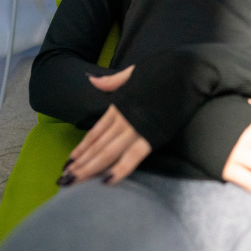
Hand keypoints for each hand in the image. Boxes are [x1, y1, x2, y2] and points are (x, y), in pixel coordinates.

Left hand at [58, 66, 150, 185]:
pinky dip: (121, 168)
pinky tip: (107, 181)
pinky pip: (134, 155)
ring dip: (91, 167)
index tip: (69, 161)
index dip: (82, 147)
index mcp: (119, 105)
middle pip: (98, 145)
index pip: (96, 131)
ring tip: (75, 182)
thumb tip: (92, 80)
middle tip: (64, 180)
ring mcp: (137, 127)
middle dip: (81, 163)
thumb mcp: (133, 72)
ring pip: (109, 151)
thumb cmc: (162, 69)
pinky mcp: (153, 134)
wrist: (186, 69)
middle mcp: (124, 118)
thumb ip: (112, 81)